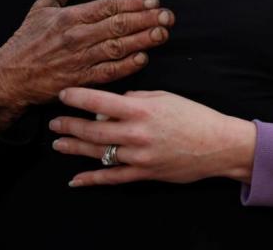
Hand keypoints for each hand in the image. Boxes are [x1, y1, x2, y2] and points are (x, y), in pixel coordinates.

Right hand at [0, 0, 174, 130]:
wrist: (8, 77)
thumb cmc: (26, 40)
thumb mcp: (42, 7)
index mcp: (70, 17)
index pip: (108, 6)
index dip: (133, 2)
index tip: (153, 0)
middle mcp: (77, 37)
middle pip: (118, 25)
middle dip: (146, 19)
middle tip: (167, 16)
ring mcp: (79, 59)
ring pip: (117, 47)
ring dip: (142, 40)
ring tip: (162, 33)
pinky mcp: (79, 80)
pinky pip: (108, 72)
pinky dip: (126, 66)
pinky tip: (143, 58)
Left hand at [49, 88, 255, 185]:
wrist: (218, 145)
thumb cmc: (195, 116)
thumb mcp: (166, 97)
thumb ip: (137, 98)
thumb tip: (113, 103)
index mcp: (142, 110)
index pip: (100, 101)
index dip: (78, 97)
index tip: (64, 94)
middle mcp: (136, 133)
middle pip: (93, 129)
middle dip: (69, 125)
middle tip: (54, 122)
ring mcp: (138, 156)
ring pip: (98, 152)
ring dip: (75, 148)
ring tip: (58, 143)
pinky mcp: (144, 173)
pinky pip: (112, 178)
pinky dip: (91, 179)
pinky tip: (75, 179)